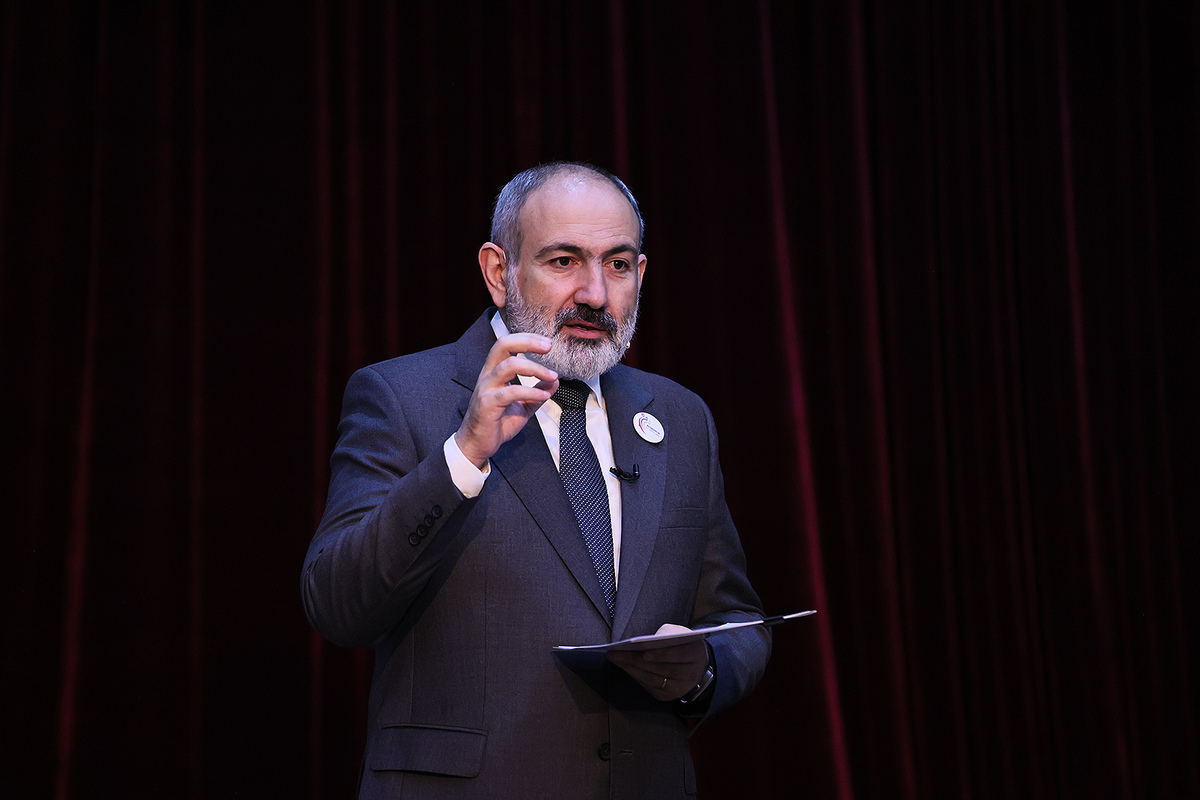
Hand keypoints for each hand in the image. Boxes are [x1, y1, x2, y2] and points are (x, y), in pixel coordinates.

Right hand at [454, 333, 559, 467]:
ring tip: (552, 376)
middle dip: (528, 342)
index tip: (547, 343)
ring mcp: (486, 388)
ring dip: (535, 368)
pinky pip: (511, 392)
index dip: (527, 339)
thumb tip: (554, 382)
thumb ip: (537, 393)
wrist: (478, 445)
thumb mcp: (523, 406)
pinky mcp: (487, 404)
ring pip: (508, 366)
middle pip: (503, 345)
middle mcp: (488, 375)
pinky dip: (531, 392)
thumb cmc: (497, 423)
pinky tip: (544, 396)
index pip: (507, 344)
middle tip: (548, 346)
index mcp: (494, 372)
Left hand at [606, 624, 709, 701]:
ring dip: (631, 668)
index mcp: (696, 654)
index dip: (662, 654)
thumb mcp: (680, 633)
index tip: (645, 652)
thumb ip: (667, 634)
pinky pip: (649, 686)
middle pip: (661, 668)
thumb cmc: (682, 644)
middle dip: (636, 660)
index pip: (679, 655)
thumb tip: (646, 641)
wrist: (694, 664)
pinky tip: (624, 666)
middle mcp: (690, 674)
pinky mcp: (668, 696)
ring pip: (653, 679)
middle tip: (617, 652)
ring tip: (615, 658)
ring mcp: (679, 688)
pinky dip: (635, 675)